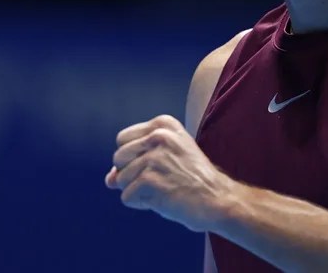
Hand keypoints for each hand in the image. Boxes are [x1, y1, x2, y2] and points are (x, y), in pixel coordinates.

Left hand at [105, 114, 235, 231]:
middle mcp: (158, 136)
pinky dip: (140, 204)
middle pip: (118, 157)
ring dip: (137, 191)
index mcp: (163, 124)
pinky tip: (161, 200)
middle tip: (158, 179)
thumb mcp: (168, 158)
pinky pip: (126, 197)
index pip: (122, 139)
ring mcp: (154, 157)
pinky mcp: (151, 180)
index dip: (132, 158)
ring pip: (120, 179)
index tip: (156, 165)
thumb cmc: (192, 178)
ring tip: (163, 189)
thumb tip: (109, 180)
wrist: (218, 199)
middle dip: (130, 174)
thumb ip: (135, 162)